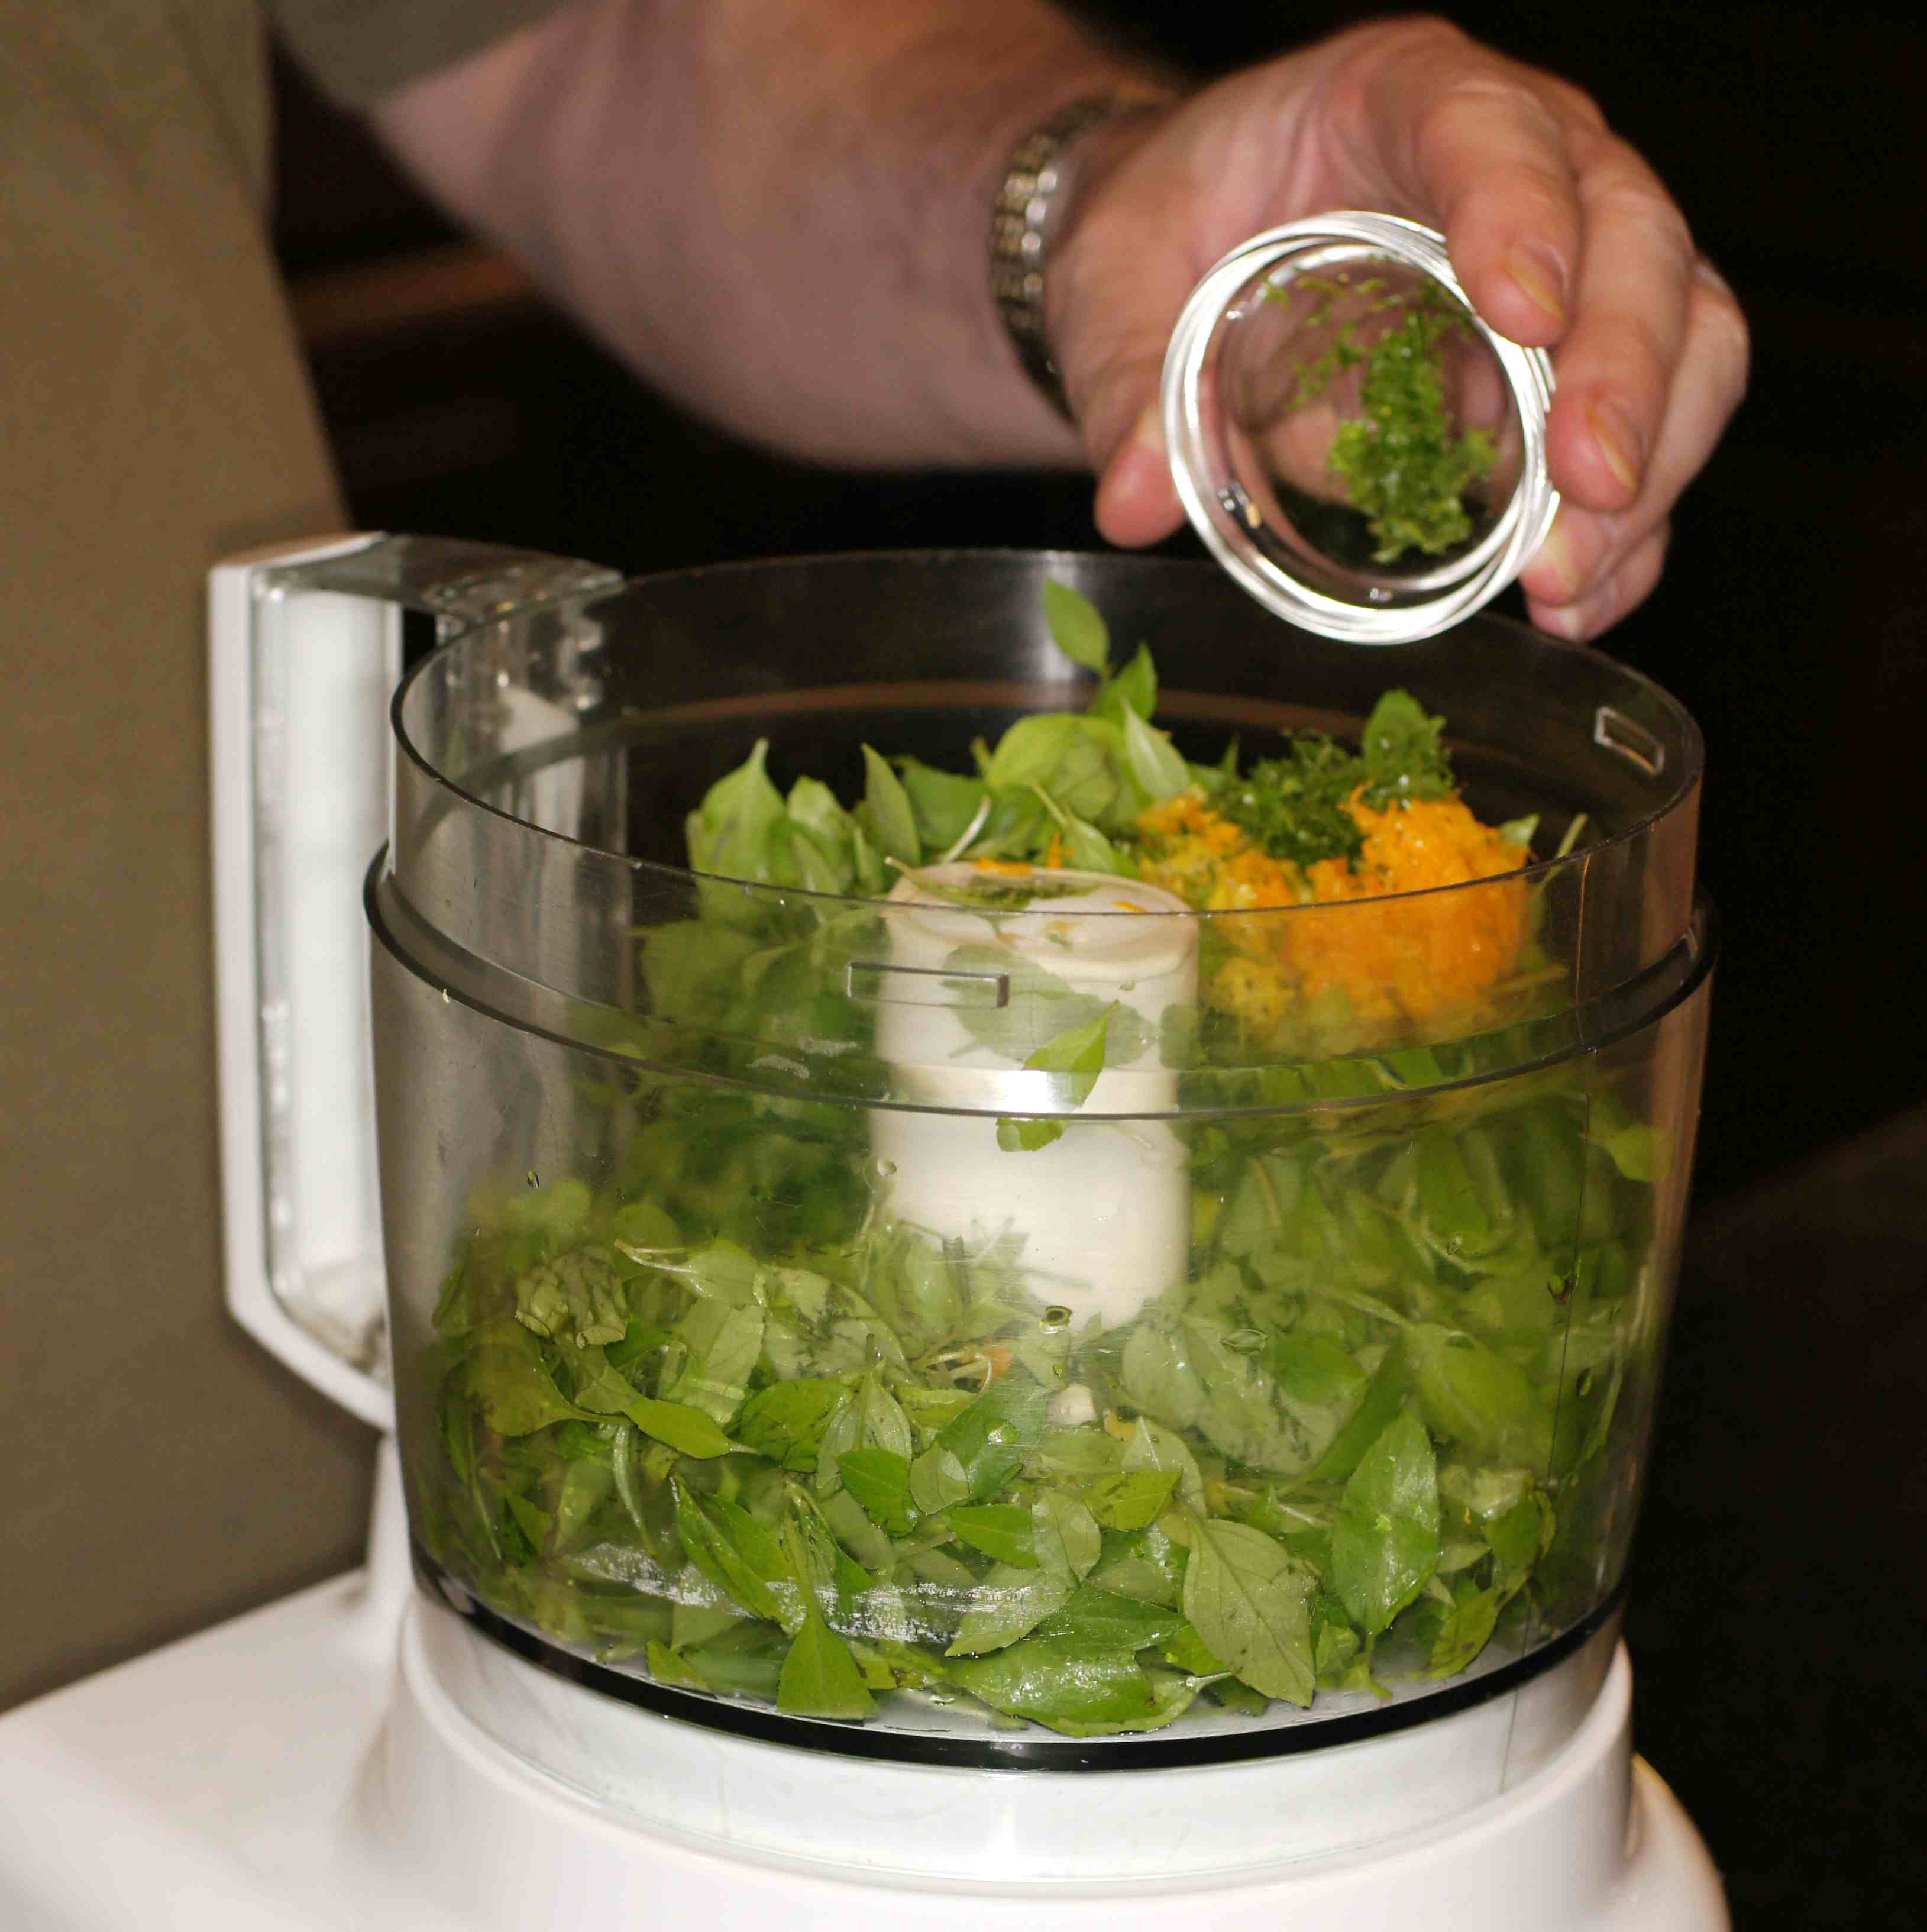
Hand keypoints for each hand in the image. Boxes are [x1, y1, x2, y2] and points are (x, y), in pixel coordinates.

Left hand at [1047, 17, 1748, 639]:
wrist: (1190, 255)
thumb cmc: (1166, 232)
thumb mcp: (1115, 285)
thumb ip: (1128, 381)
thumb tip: (1137, 503)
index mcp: (1400, 101)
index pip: (1492, 130)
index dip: (1523, 213)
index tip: (1522, 314)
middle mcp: (1521, 165)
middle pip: (1632, 238)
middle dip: (1624, 370)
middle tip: (1585, 489)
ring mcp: (1568, 267)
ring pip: (1684, 334)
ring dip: (1649, 464)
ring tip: (1570, 579)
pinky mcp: (1567, 371)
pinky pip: (1647, 435)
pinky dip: (1630, 528)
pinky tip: (1583, 600)